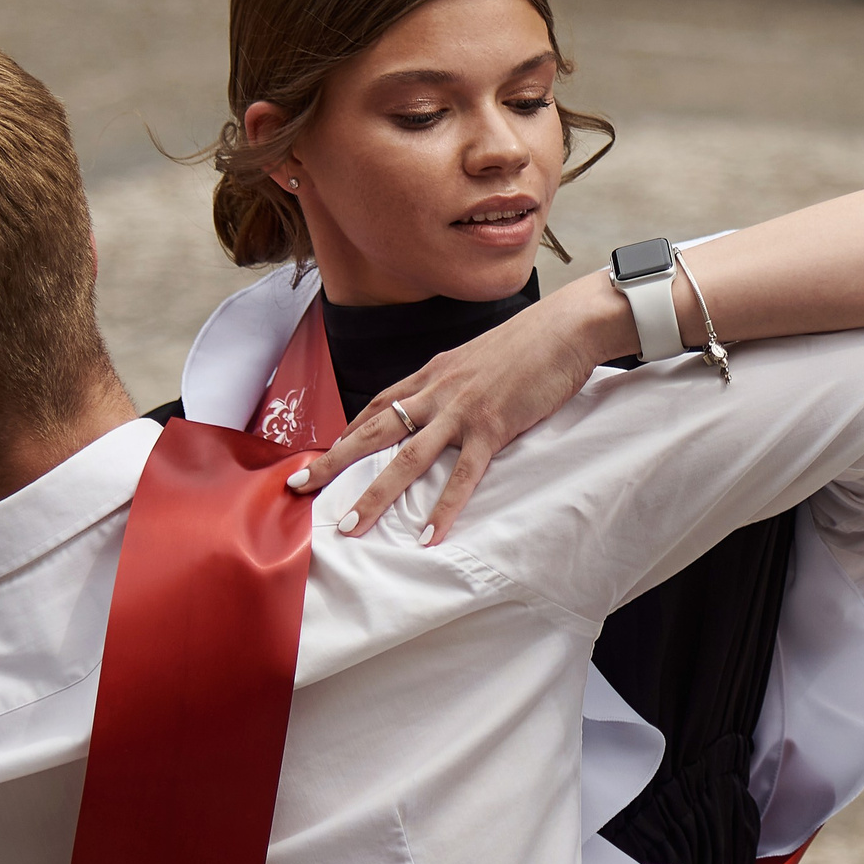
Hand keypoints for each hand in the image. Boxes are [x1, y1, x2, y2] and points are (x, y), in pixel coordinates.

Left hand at [289, 277, 629, 544]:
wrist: (564, 328)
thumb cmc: (529, 342)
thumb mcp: (478, 357)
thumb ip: (455, 380)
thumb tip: (443, 398)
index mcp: (433, 373)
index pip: (379, 405)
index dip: (349, 431)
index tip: (325, 454)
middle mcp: (436, 391)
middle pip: (373, 430)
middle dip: (334, 461)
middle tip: (299, 486)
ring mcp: (461, 411)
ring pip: (407, 458)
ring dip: (375, 496)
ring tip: (350, 528)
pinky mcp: (493, 427)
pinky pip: (462, 475)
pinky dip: (443, 508)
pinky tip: (427, 536)